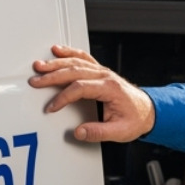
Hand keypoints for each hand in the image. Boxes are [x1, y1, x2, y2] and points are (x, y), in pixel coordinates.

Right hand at [30, 44, 155, 142]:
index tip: (52, 107)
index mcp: (110, 88)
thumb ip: (98, 132)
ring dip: (57, 63)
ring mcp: (103, 72)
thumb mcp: (120, 131)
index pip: (81, 88)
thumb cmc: (135, 119)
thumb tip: (79, 133)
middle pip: (75, 71)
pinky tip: (58, 51)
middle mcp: (106, 76)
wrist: (148, 111)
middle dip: (53, 76)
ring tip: (40, 65)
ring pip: (77, 62)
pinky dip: (70, 53)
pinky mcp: (100, 72)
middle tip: (36, 81)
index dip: (63, 98)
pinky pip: (83, 58)